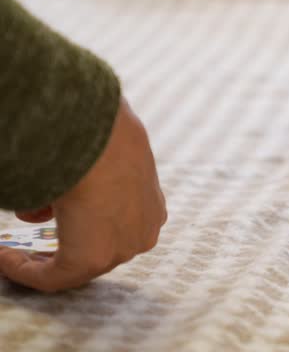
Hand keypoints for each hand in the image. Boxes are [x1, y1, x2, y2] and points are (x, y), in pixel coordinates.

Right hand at [0, 98, 166, 291]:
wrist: (100, 137)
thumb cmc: (101, 136)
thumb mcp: (95, 163)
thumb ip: (76, 190)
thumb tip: (42, 206)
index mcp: (151, 207)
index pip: (114, 226)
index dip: (78, 224)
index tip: (49, 216)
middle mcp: (142, 232)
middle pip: (94, 244)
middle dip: (59, 236)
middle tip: (31, 227)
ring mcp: (122, 248)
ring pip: (75, 262)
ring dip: (38, 255)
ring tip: (8, 246)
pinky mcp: (93, 259)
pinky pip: (55, 277)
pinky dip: (25, 270)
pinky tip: (3, 257)